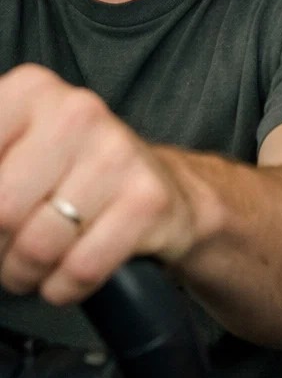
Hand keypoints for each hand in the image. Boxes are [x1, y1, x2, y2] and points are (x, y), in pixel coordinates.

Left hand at [0, 64, 196, 305]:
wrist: (168, 187)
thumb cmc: (74, 174)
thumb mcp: (14, 154)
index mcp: (33, 91)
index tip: (4, 208)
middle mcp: (78, 112)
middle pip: (1, 211)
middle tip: (13, 242)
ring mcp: (118, 154)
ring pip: (37, 246)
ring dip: (28, 272)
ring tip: (41, 260)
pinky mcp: (147, 200)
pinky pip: (80, 269)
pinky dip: (65, 286)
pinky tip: (71, 270)